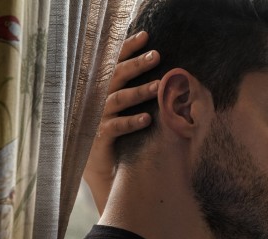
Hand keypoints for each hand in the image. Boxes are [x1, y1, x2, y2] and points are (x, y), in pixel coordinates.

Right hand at [84, 30, 160, 213]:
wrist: (105, 173)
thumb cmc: (122, 139)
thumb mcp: (129, 113)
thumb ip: (141, 95)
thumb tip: (170, 80)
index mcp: (104, 90)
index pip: (114, 63)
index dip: (127, 48)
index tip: (145, 35)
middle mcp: (97, 101)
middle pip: (115, 77)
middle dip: (136, 65)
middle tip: (157, 56)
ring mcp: (96, 119)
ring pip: (117, 100)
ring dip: (139, 92)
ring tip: (158, 87)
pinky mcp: (98, 139)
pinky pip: (114, 127)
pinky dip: (131, 122)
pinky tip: (147, 119)